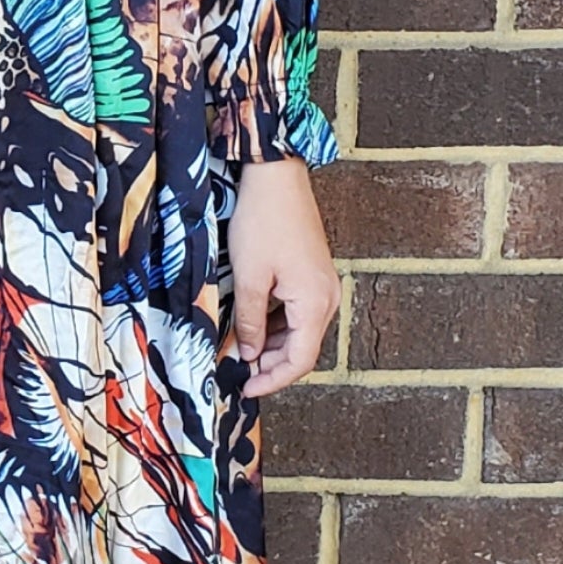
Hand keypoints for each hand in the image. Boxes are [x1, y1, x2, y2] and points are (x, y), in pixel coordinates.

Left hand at [226, 155, 340, 397]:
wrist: (276, 176)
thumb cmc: (262, 221)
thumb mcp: (249, 277)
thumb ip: (249, 321)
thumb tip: (248, 353)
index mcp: (315, 303)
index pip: (300, 360)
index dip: (273, 380)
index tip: (246, 388)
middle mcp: (327, 298)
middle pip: (302, 348)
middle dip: (269, 363)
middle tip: (236, 370)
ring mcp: (322, 285)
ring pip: (298, 330)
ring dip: (270, 342)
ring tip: (237, 346)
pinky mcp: (312, 273)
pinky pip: (297, 311)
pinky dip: (274, 322)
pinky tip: (249, 321)